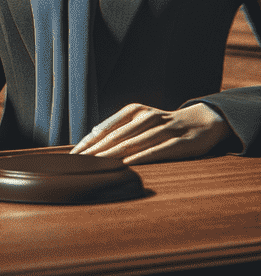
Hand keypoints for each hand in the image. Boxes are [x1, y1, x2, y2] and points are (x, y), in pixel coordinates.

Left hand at [70, 102, 232, 164]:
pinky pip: (158, 150)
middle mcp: (146, 117)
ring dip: (114, 154)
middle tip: (80, 163)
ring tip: (98, 165)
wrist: (202, 121)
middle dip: (96, 150)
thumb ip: (120, 128)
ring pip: (133, 142)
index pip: (106, 128)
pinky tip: (129, 164)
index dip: (89, 142)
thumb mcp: (141, 120)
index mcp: (134, 110)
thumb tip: (93, 135)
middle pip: (116, 136)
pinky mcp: (180, 141)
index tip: (73, 155)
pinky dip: (142, 156)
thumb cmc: (164, 125)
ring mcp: (163, 128)